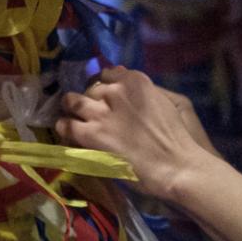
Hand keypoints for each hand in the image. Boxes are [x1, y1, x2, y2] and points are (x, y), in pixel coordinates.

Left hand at [56, 67, 220, 202]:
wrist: (176, 165)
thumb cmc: (175, 138)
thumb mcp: (163, 101)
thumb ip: (140, 91)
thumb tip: (121, 81)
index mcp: (135, 80)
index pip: (107, 75)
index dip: (104, 87)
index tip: (105, 98)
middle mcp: (115, 91)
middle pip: (89, 88)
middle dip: (90, 100)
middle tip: (92, 113)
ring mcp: (100, 112)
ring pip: (72, 101)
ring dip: (71, 110)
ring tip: (72, 119)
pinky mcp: (91, 134)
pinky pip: (66, 125)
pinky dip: (65, 128)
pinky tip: (68, 134)